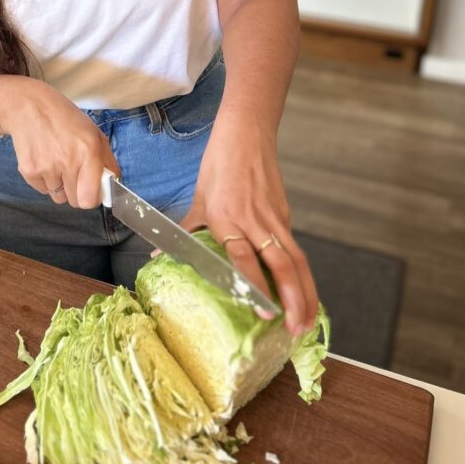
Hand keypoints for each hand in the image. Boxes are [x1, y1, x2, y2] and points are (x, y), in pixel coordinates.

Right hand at [2, 79, 119, 207]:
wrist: (30, 106)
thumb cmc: (65, 119)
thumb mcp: (94, 133)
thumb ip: (107, 162)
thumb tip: (113, 186)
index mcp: (89, 151)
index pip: (90, 199)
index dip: (92, 197)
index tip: (90, 189)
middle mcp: (68, 162)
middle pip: (75, 202)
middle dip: (76, 191)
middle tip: (73, 172)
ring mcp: (46, 168)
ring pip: (58, 197)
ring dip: (60, 185)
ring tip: (56, 162)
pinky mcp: (28, 171)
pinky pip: (42, 190)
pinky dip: (44, 180)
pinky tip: (44, 159)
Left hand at [180, 106, 318, 335]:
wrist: (246, 135)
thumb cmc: (218, 166)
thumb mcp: (199, 199)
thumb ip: (187, 230)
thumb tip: (158, 253)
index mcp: (227, 218)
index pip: (244, 258)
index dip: (254, 285)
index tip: (262, 312)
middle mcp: (254, 221)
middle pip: (281, 264)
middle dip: (292, 298)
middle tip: (295, 328)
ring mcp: (274, 217)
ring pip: (296, 259)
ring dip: (305, 291)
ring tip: (306, 320)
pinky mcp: (285, 213)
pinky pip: (295, 247)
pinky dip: (302, 273)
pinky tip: (305, 293)